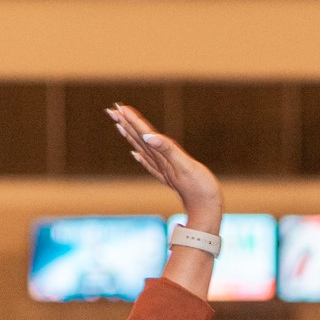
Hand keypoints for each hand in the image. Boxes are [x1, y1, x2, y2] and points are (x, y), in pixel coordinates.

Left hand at [108, 104, 222, 229]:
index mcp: (162, 156)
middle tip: (112, 110)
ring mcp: (164, 171)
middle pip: (139, 140)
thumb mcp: (185, 165)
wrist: (207, 212)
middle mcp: (160, 163)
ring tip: (120, 125)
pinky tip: (135, 153)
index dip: (132, 120)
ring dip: (131, 136)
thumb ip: (166, 150)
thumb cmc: (200, 188)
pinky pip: (151, 164)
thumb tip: (147, 137)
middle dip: (126, 124)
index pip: (144, 134)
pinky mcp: (170, 178)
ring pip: (143, 150)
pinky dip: (141, 157)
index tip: (118, 107)